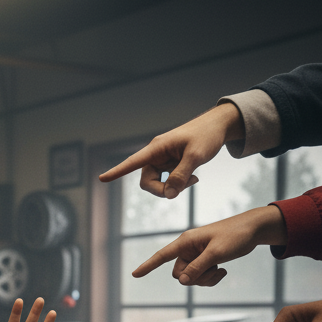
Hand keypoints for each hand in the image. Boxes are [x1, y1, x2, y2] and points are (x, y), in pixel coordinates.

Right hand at [98, 102, 243, 198]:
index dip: (117, 172)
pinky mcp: (171, 164)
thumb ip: (181, 176)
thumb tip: (169, 195)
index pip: (132, 162)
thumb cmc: (206, 135)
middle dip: (162, 190)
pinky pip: (168, 181)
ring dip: (174, 187)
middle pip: (147, 182)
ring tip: (193, 179)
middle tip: (183, 188)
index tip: (102, 179)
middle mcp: (156, 154)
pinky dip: (179, 183)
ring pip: (158, 183)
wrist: (219, 126)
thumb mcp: (196, 156)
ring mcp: (163, 160)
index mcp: (156, 148)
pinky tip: (193, 177)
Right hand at [131, 205, 285, 286]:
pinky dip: (210, 278)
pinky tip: (222, 271)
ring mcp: (196, 255)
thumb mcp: (217, 253)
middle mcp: (188, 248)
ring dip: (204, 279)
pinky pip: (200, 276)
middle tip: (212, 271)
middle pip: (179, 274)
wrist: (254, 229)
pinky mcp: (205, 260)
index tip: (134, 274)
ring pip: (190, 277)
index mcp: (186, 242)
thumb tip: (183, 281)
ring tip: (220, 271)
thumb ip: (198, 268)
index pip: (162, 256)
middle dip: (194, 277)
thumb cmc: (235, 236)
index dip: (148, 266)